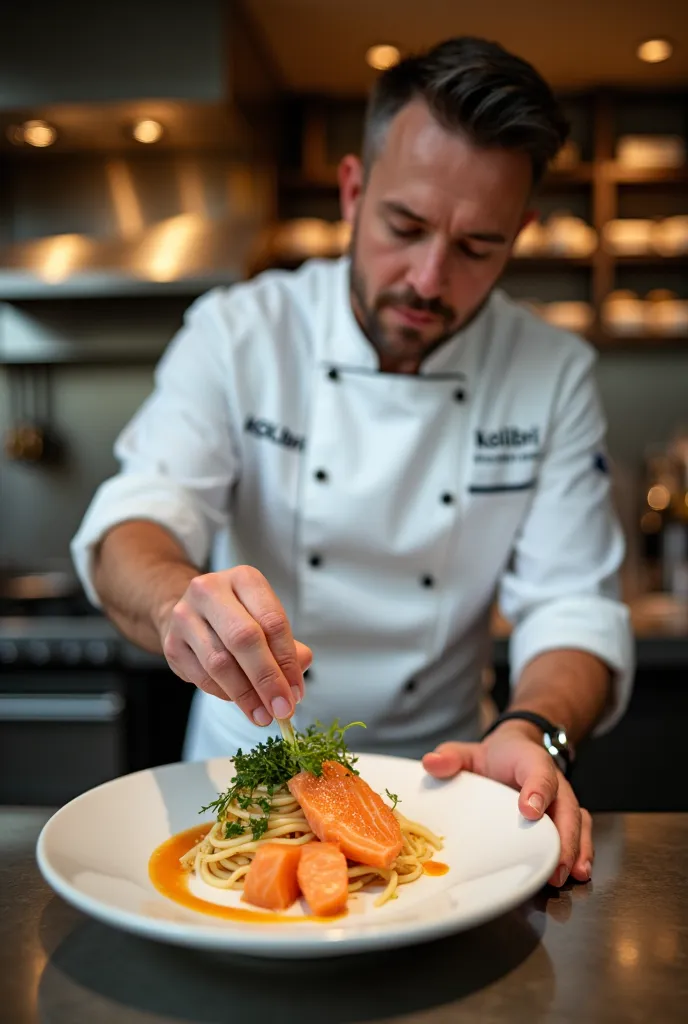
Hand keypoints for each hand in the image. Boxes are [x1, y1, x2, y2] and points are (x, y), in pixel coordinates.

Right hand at [156, 565, 311, 726]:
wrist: (190, 612)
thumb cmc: (236, 616)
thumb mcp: (265, 619)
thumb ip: (287, 646)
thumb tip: (299, 673)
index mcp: (243, 579)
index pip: (272, 621)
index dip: (287, 660)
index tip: (295, 692)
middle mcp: (210, 591)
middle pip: (244, 639)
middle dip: (266, 679)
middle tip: (281, 708)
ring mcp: (186, 616)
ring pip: (219, 662)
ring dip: (245, 695)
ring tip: (263, 714)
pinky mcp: (172, 643)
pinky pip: (202, 677)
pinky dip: (225, 694)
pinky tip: (240, 702)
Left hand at [422, 722, 592, 887]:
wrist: (517, 749)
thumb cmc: (494, 757)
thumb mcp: (470, 751)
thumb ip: (451, 756)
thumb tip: (431, 763)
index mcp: (529, 761)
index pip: (538, 772)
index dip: (536, 791)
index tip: (529, 811)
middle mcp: (553, 781)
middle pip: (566, 807)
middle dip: (563, 837)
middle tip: (554, 863)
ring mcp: (562, 801)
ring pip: (577, 822)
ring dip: (575, 849)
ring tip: (567, 874)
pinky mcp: (565, 817)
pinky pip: (579, 832)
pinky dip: (581, 852)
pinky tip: (576, 874)